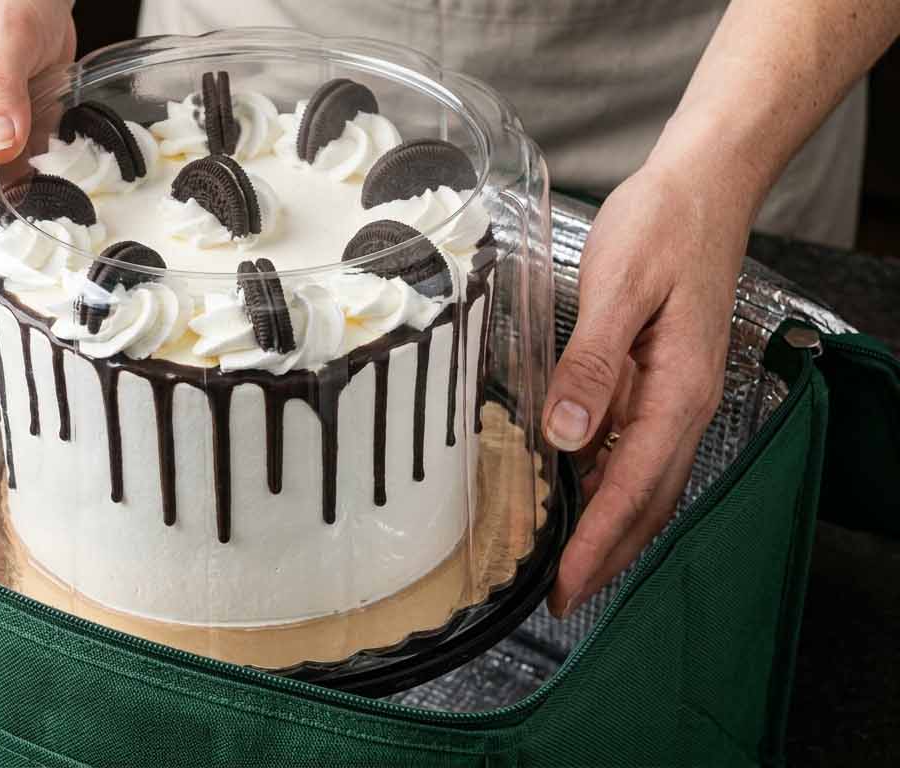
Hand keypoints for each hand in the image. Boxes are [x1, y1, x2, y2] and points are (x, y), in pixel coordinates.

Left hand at [543, 148, 755, 616]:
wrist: (702, 185)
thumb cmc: (662, 228)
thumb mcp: (618, 290)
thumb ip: (591, 366)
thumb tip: (566, 437)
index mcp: (677, 392)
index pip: (632, 489)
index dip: (596, 544)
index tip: (564, 587)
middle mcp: (685, 404)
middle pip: (647, 502)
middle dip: (607, 556)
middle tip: (562, 598)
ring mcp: (679, 394)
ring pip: (648, 482)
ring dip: (613, 528)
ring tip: (572, 565)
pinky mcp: (666, 379)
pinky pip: (642, 449)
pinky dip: (616, 485)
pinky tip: (584, 492)